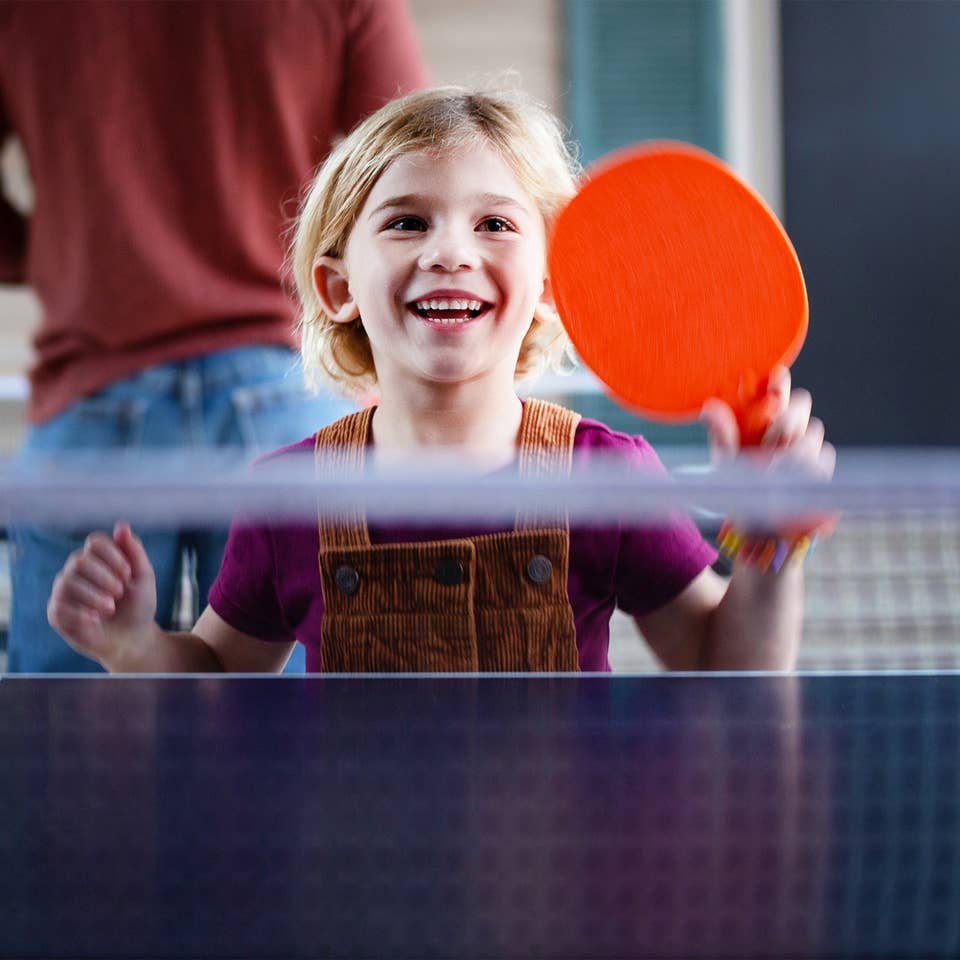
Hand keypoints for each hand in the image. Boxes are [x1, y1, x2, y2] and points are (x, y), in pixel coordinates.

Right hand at [47, 522, 157, 667]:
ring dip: (94, 596)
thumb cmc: (138, 605)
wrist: (133, 638)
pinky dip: (81, 613)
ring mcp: (64, 591)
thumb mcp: (144, 577)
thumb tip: (122, 526)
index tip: (128, 573)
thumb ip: (134, 552)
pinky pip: (59, 606)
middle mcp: (76, 571)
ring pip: (67, 582)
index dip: (112, 555)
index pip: (94, 542)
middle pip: (79, 561)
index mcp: (98, 559)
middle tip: (120, 592)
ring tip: (110, 607)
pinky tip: (95, 620)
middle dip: (104, 577)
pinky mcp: (57, 613)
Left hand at [700, 365, 835, 477]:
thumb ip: (722, 434)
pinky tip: (791, 481)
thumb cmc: (740, 484)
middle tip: (771, 442)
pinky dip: (807, 469)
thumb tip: (710, 407)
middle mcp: (786, 425)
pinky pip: (823, 456)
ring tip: (774, 471)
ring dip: (794, 451)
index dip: (778, 381)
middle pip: (801, 403)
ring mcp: (806, 443)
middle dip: (787, 420)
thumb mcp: (726, 460)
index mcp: (762, 418)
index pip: (775, 389)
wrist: (757, 521)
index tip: (775, 378)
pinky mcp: (823, 464)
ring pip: (812, 432)